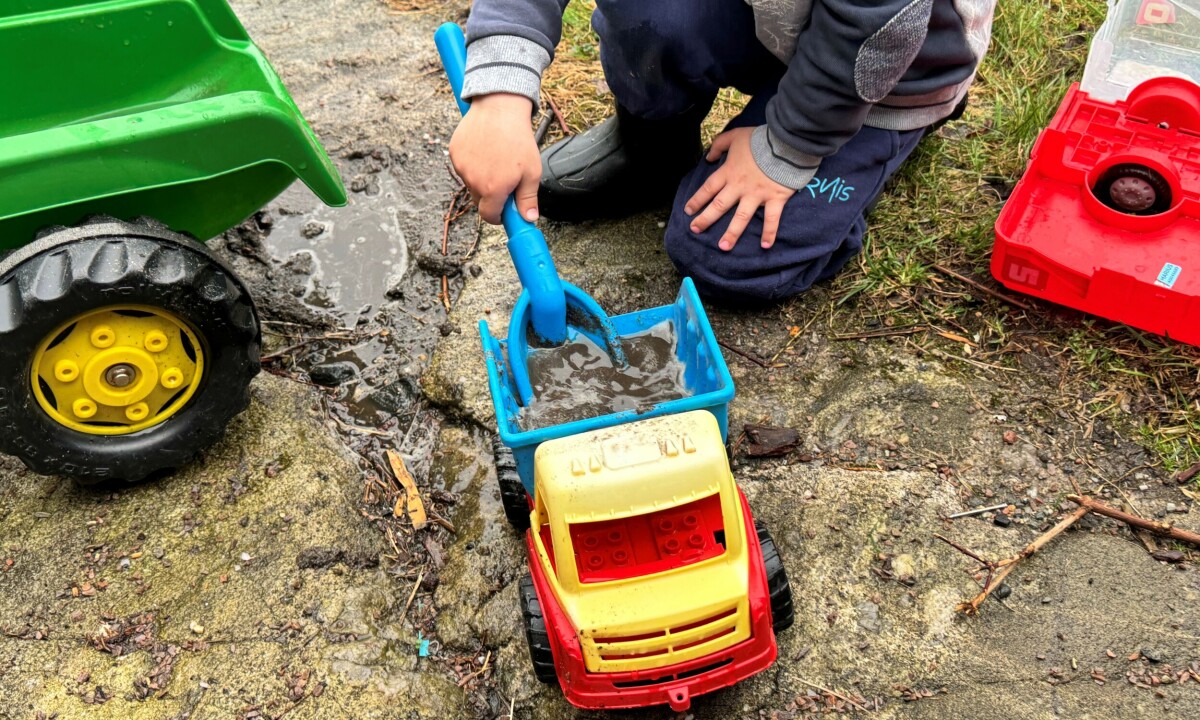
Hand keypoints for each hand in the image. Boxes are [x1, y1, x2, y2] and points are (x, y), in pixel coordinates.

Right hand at [449, 93, 540, 223]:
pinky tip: (485, 149)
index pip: (489, 216)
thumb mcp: (532, 171)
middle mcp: (473, 181)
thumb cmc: (518, 138)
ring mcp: (462, 166)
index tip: (505, 211)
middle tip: (506, 179)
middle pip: (480, 201)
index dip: (499, 216)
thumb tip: (528, 219)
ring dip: (482, 179)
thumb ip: (528, 199)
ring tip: (496, 159)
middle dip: (492, 196)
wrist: (500, 107)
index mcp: (493, 189)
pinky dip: (473, 164)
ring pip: (471, 183)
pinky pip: (463, 167)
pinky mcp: (455, 153)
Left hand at [684, 127, 794, 250]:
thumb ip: (719, 144)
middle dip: (705, 219)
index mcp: (729, 172)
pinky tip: (765, 246)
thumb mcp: (735, 136)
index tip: (688, 211)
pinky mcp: (775, 198)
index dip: (697, 200)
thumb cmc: (760, 139)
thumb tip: (708, 157)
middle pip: (719, 206)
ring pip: (741, 218)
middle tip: (695, 230)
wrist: (786, 141)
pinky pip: (772, 219)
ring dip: (732, 233)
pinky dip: (769, 233)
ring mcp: (757, 195)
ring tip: (723, 247)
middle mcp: (740, 186)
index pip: (708, 188)